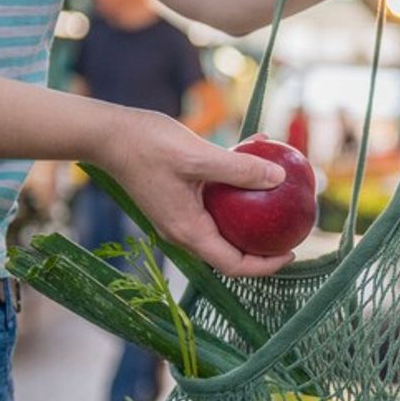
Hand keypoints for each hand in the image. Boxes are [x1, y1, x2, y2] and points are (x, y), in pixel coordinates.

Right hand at [98, 110, 294, 276]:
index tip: (291, 253)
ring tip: (279, 192)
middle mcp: (184, 229)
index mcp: (188, 231)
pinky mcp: (178, 197)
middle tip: (290, 228)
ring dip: (251, 211)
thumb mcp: (199, 157)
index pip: (234, 264)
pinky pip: (215, 199)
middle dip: (263, 243)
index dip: (265, 265)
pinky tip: (254, 153)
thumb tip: (279, 179)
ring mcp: (180, 214)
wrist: (108, 134)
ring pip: (225, 223)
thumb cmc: (148, 146)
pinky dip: (235, 184)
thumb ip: (239, 169)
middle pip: (231, 250)